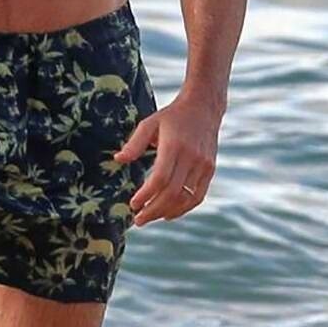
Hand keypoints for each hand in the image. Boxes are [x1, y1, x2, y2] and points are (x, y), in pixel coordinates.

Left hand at [113, 92, 221, 226]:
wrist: (204, 107)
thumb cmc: (172, 116)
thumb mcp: (150, 123)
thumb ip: (134, 143)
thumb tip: (118, 160)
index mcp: (174, 145)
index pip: (160, 178)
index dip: (146, 195)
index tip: (133, 204)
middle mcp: (191, 157)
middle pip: (172, 192)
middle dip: (153, 210)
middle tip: (137, 220)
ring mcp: (203, 164)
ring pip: (185, 198)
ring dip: (166, 212)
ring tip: (150, 217)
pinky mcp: (210, 169)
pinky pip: (198, 196)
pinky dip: (184, 208)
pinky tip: (169, 213)